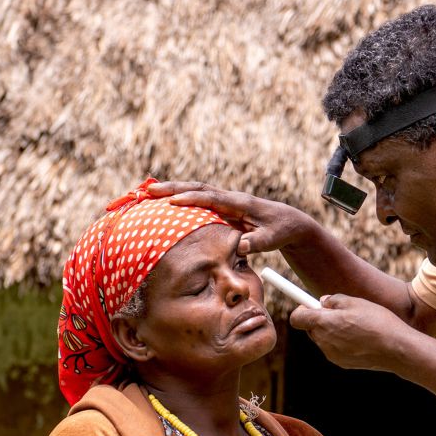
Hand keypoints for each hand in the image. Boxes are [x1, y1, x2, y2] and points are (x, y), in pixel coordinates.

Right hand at [146, 181, 316, 254]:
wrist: (289, 222)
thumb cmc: (281, 230)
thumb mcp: (272, 239)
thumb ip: (257, 243)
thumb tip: (240, 248)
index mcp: (239, 203)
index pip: (211, 198)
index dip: (191, 199)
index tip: (171, 202)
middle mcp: (229, 198)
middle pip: (197, 188)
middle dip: (172, 188)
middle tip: (148, 191)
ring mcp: (224, 202)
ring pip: (194, 192)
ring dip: (172, 191)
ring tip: (147, 193)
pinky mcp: (222, 208)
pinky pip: (197, 201)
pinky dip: (180, 199)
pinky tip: (163, 204)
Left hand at [289, 294, 421, 371]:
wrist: (395, 349)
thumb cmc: (377, 321)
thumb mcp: (356, 302)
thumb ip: (334, 300)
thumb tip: (323, 303)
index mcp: (323, 323)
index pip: (297, 318)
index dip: (301, 309)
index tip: (310, 304)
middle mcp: (323, 340)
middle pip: (311, 328)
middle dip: (320, 319)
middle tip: (339, 312)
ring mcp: (331, 354)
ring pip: (323, 339)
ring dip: (332, 331)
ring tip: (355, 326)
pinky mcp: (341, 363)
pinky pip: (334, 349)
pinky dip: (341, 342)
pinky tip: (360, 339)